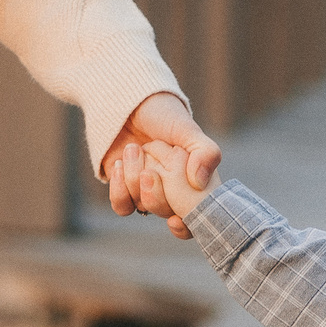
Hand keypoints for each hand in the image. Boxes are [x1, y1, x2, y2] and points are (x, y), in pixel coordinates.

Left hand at [103, 92, 219, 238]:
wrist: (128, 100)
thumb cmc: (164, 114)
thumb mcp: (188, 130)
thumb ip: (205, 152)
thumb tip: (199, 183)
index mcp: (194, 182)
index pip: (197, 217)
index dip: (189, 226)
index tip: (177, 220)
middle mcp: (173, 191)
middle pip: (168, 214)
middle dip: (156, 196)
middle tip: (150, 172)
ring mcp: (147, 191)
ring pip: (143, 207)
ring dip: (135, 181)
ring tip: (134, 149)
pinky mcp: (124, 188)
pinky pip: (122, 206)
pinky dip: (120, 189)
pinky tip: (121, 165)